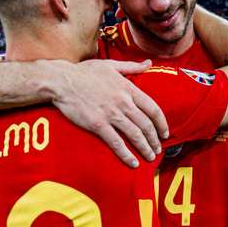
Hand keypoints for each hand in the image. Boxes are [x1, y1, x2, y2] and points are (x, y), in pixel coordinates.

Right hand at [52, 60, 168, 167]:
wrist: (62, 81)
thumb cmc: (84, 72)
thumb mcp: (111, 65)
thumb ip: (132, 66)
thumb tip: (149, 63)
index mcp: (128, 88)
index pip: (153, 108)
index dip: (162, 123)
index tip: (165, 133)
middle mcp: (123, 102)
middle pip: (146, 125)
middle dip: (155, 139)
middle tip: (158, 149)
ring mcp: (111, 114)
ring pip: (135, 135)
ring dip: (145, 148)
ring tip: (150, 157)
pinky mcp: (98, 125)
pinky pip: (116, 143)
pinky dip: (127, 155)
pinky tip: (133, 163)